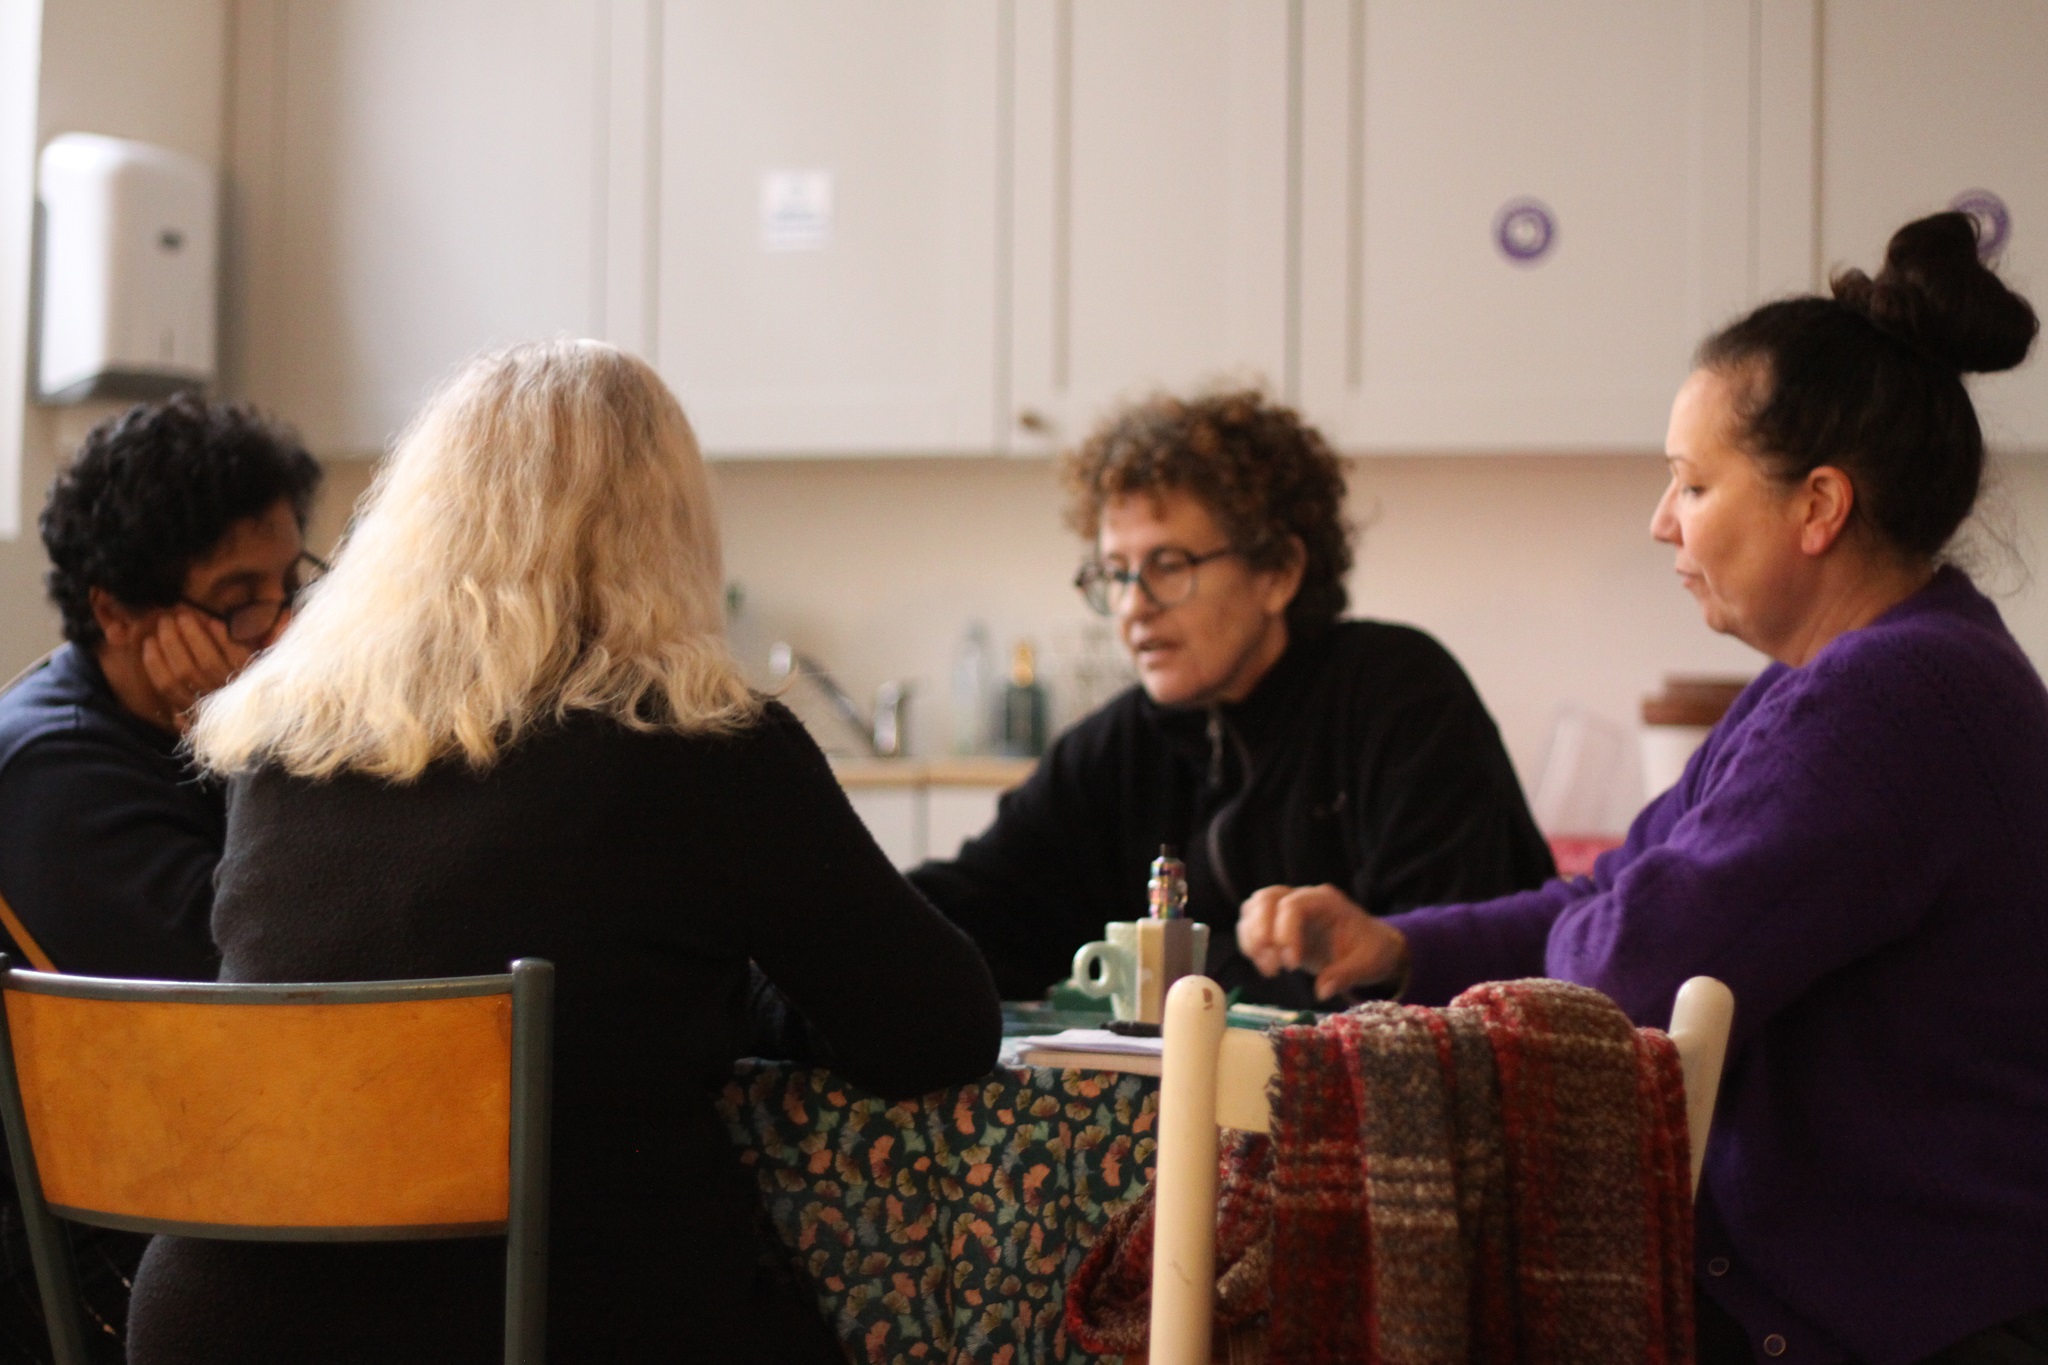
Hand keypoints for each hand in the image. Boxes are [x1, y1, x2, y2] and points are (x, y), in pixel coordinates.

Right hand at [140, 608, 253, 733]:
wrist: (273, 712)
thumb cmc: (230, 712)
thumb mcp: (203, 718)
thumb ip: (184, 715)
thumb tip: (170, 714)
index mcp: (196, 712)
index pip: (167, 687)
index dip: (155, 663)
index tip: (148, 641)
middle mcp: (214, 702)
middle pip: (185, 671)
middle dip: (171, 643)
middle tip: (165, 621)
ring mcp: (235, 689)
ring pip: (207, 661)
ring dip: (193, 635)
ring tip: (183, 616)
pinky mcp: (255, 677)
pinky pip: (234, 655)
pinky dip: (222, 638)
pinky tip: (213, 622)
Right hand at [1236, 883, 1407, 1001]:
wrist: (1370, 946)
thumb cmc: (1371, 950)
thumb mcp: (1367, 964)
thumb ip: (1345, 975)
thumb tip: (1322, 991)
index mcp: (1326, 901)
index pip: (1294, 905)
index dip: (1285, 933)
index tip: (1292, 965)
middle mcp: (1303, 898)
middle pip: (1266, 899)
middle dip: (1261, 932)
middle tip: (1272, 968)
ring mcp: (1287, 907)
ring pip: (1254, 908)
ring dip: (1252, 939)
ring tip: (1269, 970)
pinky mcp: (1277, 923)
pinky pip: (1252, 923)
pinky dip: (1250, 944)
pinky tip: (1265, 966)